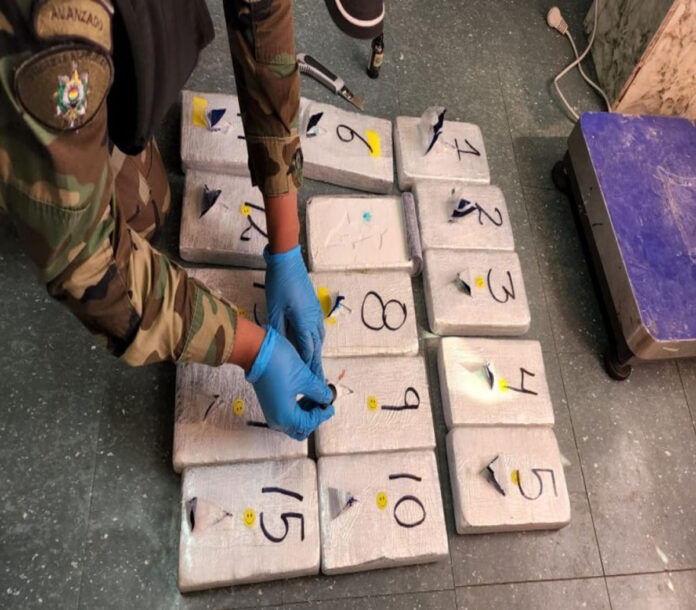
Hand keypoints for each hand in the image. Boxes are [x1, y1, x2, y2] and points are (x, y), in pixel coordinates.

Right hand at [246, 326, 333, 439]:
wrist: (256, 351)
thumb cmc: (277, 364)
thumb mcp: (305, 378)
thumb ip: (319, 392)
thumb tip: (327, 397)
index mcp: (285, 417)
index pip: (309, 423)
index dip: (323, 414)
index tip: (330, 404)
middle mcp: (276, 418)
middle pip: (301, 428)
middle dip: (314, 417)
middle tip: (323, 403)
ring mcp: (272, 411)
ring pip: (294, 421)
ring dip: (307, 411)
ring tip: (316, 394)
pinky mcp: (270, 402)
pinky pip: (287, 412)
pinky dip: (298, 406)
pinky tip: (306, 392)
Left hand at [264, 244, 325, 380]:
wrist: (288, 262)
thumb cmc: (280, 284)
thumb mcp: (275, 309)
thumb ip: (279, 330)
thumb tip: (281, 348)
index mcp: (304, 322)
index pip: (308, 350)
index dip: (308, 367)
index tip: (309, 381)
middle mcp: (314, 320)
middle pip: (316, 348)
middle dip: (316, 365)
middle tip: (319, 381)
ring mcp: (316, 313)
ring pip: (319, 339)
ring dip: (317, 353)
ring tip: (316, 367)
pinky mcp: (314, 308)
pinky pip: (318, 330)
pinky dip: (316, 342)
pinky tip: (312, 345)